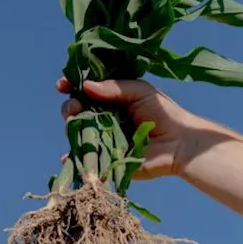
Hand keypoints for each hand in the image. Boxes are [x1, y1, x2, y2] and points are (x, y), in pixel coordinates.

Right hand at [58, 78, 235, 179]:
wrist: (180, 143)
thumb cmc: (163, 113)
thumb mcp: (140, 91)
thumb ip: (114, 87)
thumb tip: (85, 85)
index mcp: (111, 100)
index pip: (85, 91)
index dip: (71, 86)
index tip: (62, 84)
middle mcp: (103, 118)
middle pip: (77, 110)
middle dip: (69, 106)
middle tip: (73, 105)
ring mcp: (103, 139)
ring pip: (77, 132)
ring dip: (70, 126)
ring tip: (74, 121)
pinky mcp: (107, 159)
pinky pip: (85, 158)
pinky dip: (73, 158)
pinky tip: (67, 155)